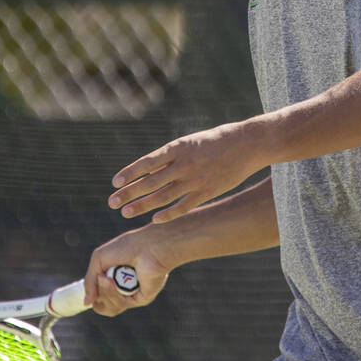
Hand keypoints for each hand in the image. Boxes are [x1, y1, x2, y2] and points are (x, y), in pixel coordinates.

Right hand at [83, 229, 168, 316]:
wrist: (148, 247)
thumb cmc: (127, 247)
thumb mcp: (99, 259)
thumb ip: (89, 282)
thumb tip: (86, 303)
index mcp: (115, 277)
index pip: (98, 295)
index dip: (92, 293)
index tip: (91, 285)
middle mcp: (123, 288)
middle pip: (101, 304)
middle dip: (98, 292)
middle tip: (101, 277)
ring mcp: (132, 295)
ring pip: (109, 308)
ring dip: (105, 293)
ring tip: (107, 278)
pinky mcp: (140, 299)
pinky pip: (120, 305)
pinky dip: (113, 295)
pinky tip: (114, 282)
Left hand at [109, 121, 266, 222]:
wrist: (248, 143)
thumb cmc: (218, 140)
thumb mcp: (192, 141)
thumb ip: (172, 155)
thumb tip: (150, 168)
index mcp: (178, 148)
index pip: (146, 163)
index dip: (129, 174)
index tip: (115, 183)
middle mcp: (183, 164)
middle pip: (150, 182)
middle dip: (129, 193)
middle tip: (112, 202)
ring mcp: (195, 179)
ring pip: (162, 196)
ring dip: (142, 205)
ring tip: (126, 212)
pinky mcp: (207, 191)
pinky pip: (183, 206)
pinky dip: (168, 214)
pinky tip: (155, 219)